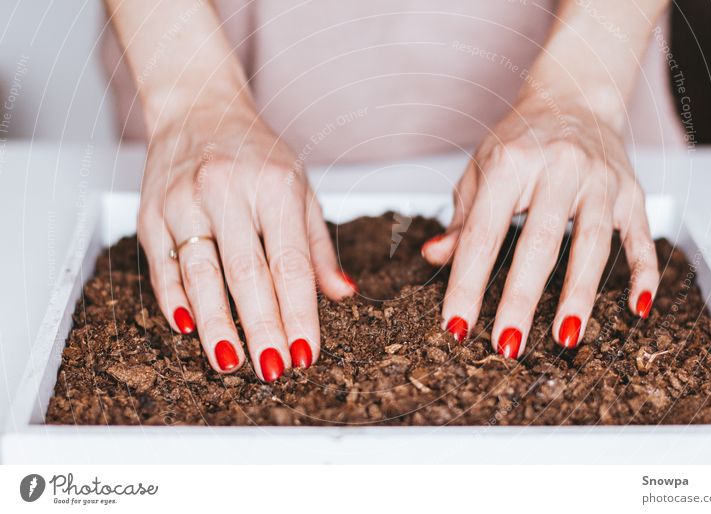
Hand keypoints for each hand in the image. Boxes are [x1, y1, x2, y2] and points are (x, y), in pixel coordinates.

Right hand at [138, 98, 356, 379]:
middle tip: (273, 370)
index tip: (306, 352)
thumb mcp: (300, 188)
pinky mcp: (151, 213)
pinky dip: (173, 301)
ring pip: (200, 275)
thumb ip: (318, 245)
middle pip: (246, 274)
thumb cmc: (255, 152)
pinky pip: (163, 266)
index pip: (290, 263)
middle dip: (261, 328)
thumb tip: (342, 293)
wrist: (197, 107)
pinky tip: (187, 330)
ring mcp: (183, 201)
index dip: (298, 313)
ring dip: (216, 325)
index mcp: (274, 186)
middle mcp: (227, 191)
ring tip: (231, 362)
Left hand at [422, 96, 658, 357]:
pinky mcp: (632, 193)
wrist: (575, 98)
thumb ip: (463, 217)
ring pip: (592, 244)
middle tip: (507, 344)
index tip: (457, 324)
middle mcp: (559, 168)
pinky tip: (636, 309)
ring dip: (580, 294)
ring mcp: (601, 181)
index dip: (468, 282)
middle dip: (522, 298)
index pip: (484, 234)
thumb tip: (435, 256)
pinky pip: (641, 238)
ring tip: (566, 337)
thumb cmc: (521, 139)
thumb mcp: (481, 169)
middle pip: (539, 243)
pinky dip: (643, 274)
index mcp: (511, 163)